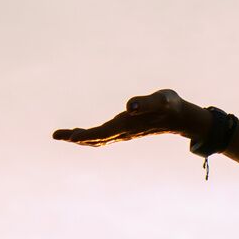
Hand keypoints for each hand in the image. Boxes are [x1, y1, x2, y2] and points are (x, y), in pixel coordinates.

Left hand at [53, 89, 200, 144]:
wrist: (182, 117)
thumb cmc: (172, 105)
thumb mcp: (163, 100)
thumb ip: (147, 103)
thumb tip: (130, 107)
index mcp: (130, 125)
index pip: (104, 132)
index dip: (88, 134)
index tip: (71, 137)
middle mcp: (125, 132)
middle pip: (97, 138)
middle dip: (77, 137)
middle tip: (56, 135)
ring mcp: (125, 133)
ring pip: (99, 139)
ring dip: (81, 138)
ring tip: (63, 135)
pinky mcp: (126, 130)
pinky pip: (104, 136)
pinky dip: (91, 136)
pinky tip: (82, 134)